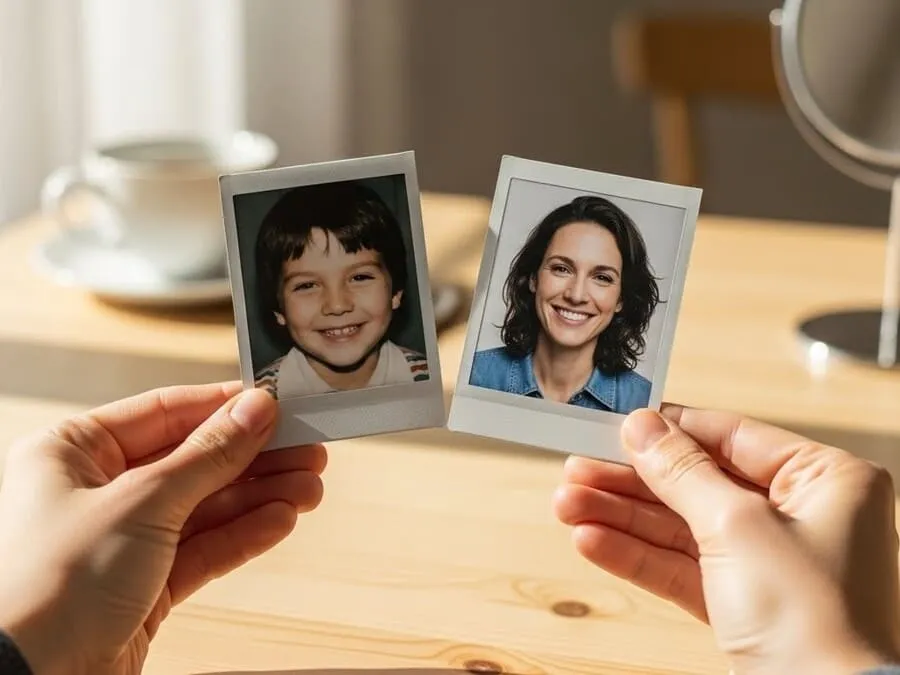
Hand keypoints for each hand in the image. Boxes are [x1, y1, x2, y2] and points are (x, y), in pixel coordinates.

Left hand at [0, 382, 325, 674]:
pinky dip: (243, 534)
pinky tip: (280, 519)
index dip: (224, 408)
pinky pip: (203, 548)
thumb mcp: (141, 502)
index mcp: (73, 452)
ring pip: (205, 506)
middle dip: (255, 458)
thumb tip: (255, 411)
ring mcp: (121, 540)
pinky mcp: (143, 585)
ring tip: (308, 489)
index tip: (275, 404)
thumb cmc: (47, 587)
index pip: (165, 412)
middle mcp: (95, 491)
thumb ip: (208, 455)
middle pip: (193, 460)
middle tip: (307, 449)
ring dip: (260, 497)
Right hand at [554, 405, 899, 674]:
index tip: (620, 426)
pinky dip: (637, 556)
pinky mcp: (746, 605)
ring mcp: (772, 564)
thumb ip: (682, 473)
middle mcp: (803, 517)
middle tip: (578, 470)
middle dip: (630, 483)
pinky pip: (683, 568)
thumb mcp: (737, 527)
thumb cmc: (817, 624)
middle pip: (697, 484)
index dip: (670, 432)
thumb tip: (644, 427)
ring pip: (681, 528)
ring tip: (568, 506)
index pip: (732, 437)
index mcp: (826, 481)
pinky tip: (593, 541)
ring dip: (621, 519)